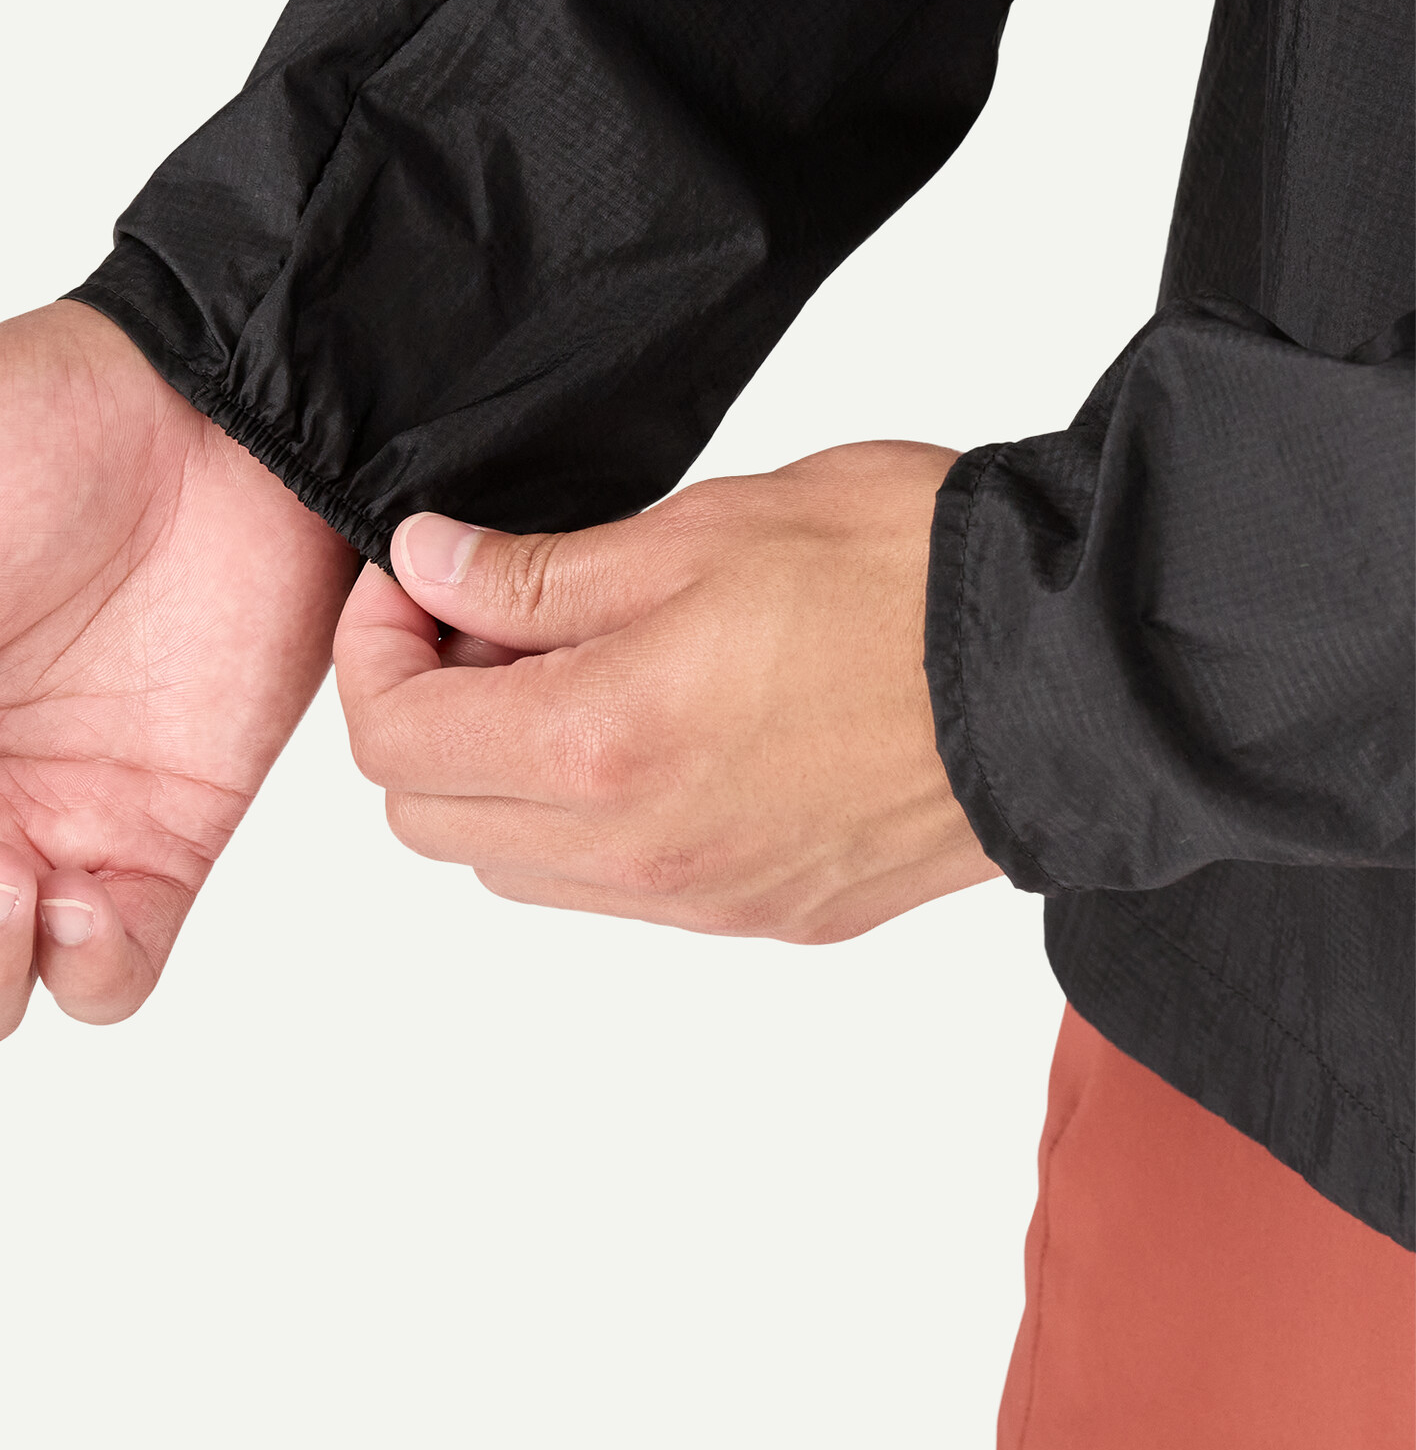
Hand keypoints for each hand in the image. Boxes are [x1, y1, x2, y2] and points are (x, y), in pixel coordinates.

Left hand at [334, 442, 998, 943]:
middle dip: (422, 715)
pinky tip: (651, 725)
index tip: (413, 581)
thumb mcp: (694, 532)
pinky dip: (587, 817)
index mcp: (601, 750)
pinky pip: (616, 889)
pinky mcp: (767, 917)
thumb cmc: (901, 574)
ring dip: (501, 773)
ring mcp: (704, 903)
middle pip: (430, 822)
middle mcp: (638, 857)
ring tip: (575, 669)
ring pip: (515, 866)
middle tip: (487, 619)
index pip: (393, 740)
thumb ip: (534, 576)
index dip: (373, 648)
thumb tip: (427, 569)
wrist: (1077, 668)